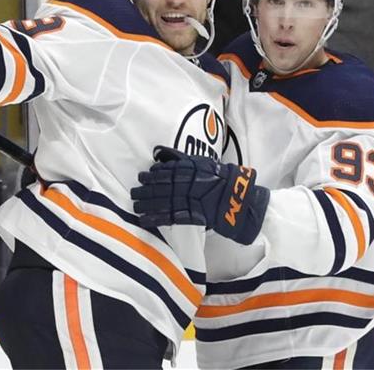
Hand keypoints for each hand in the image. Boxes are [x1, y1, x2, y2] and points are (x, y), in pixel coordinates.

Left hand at [131, 146, 269, 244]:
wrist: (240, 197)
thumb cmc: (222, 178)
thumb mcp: (202, 162)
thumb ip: (180, 158)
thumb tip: (159, 153)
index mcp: (190, 168)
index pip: (167, 171)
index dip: (152, 175)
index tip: (142, 176)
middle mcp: (187, 183)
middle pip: (161, 186)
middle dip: (146, 189)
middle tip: (134, 191)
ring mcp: (189, 199)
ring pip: (163, 201)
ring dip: (147, 203)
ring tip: (135, 205)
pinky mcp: (192, 215)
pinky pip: (171, 216)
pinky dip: (156, 218)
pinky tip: (144, 220)